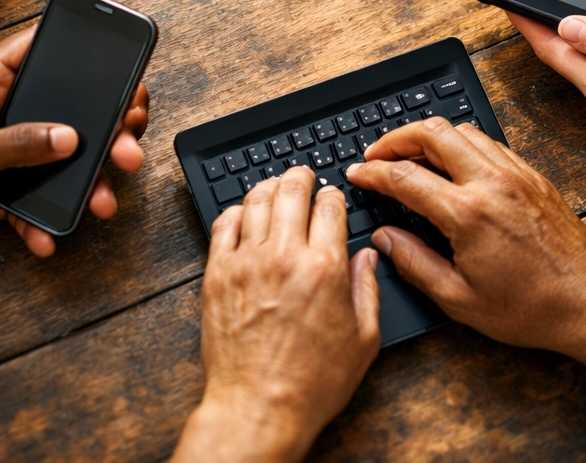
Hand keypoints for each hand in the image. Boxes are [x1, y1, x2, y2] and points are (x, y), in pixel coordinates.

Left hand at [0, 28, 148, 259]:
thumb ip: (19, 143)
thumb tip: (69, 137)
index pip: (41, 50)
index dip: (81, 49)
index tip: (120, 63)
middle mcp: (7, 110)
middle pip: (68, 106)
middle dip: (105, 127)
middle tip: (128, 141)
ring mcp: (12, 148)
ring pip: (65, 155)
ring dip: (88, 179)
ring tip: (103, 199)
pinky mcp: (10, 185)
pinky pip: (43, 197)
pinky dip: (49, 218)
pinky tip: (48, 235)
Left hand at [172, 169, 379, 462]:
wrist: (258, 408)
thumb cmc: (311, 383)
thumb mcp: (363, 340)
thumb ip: (368, 289)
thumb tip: (368, 256)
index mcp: (324, 267)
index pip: (330, 205)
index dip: (334, 195)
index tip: (333, 197)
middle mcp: (284, 255)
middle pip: (291, 189)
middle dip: (301, 176)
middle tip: (303, 175)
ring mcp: (246, 261)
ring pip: (256, 199)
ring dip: (270, 187)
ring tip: (275, 188)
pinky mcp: (217, 274)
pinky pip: (223, 224)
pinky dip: (236, 211)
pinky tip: (244, 214)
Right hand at [347, 118, 585, 350]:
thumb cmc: (531, 308)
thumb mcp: (460, 299)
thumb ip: (414, 263)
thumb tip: (384, 239)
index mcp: (468, 214)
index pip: (405, 176)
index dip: (372, 173)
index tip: (357, 175)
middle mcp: (491, 182)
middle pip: (432, 132)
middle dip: (395, 137)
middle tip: (377, 154)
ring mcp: (514, 173)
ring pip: (461, 129)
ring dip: (427, 135)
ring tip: (408, 154)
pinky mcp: (531, 173)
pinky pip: (487, 141)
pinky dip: (459, 142)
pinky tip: (449, 161)